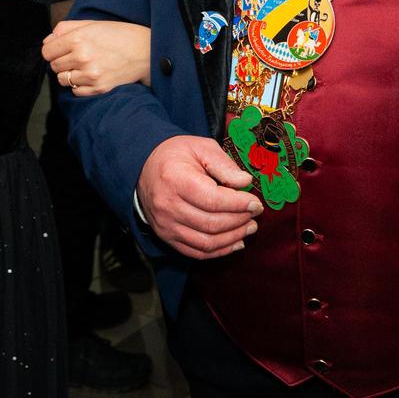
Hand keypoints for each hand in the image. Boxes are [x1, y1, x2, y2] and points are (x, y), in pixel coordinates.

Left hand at [43, 19, 151, 94]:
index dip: (52, 50)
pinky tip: (91, 75)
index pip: (47, 51)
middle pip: (54, 66)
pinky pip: (76, 91)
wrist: (146, 50)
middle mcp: (82, 57)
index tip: (59, 49)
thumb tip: (48, 40)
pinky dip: (79, 85)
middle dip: (61, 61)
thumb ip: (66, 28)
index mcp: (78, 38)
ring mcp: (91, 75)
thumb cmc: (119, 34)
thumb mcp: (92, 24)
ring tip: (83, 66)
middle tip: (75, 56)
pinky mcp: (99, 88)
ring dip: (69, 74)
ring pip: (63, 80)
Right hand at [136, 135, 259, 259]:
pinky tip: (235, 242)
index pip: (213, 200)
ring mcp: (166, 225)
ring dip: (233, 238)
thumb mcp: (200, 147)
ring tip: (249, 228)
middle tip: (255, 215)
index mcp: (175, 179)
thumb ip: (223, 164)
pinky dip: (219, 251)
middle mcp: (167, 206)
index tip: (256, 203)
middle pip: (211, 223)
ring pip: (206, 242)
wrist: (143, 169)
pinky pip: (196, 252)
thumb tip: (245, 182)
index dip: (239, 205)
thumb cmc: (176, 156)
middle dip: (239, 221)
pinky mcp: (167, 237)